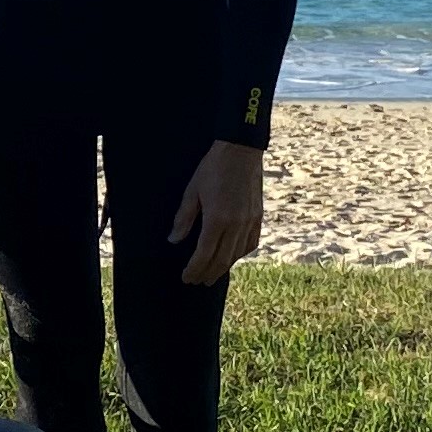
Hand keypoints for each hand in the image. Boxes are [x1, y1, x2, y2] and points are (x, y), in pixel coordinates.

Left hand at [166, 140, 266, 287]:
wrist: (241, 151)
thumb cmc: (213, 168)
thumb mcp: (192, 191)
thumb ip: (184, 218)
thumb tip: (173, 240)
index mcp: (217, 219)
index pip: (204, 254)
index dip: (194, 269)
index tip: (186, 277)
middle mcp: (235, 225)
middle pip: (221, 260)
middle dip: (207, 273)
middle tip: (196, 281)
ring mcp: (249, 222)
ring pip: (236, 254)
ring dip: (223, 267)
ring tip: (211, 274)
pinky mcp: (258, 217)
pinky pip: (251, 243)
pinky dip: (240, 254)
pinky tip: (232, 256)